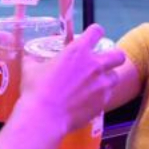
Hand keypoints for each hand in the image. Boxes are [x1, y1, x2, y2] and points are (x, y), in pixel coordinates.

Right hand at [13, 25, 124, 139]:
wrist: (45, 117)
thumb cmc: (36, 90)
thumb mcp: (31, 69)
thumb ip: (35, 60)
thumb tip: (29, 58)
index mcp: (78, 51)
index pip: (97, 32)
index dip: (95, 33)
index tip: (92, 37)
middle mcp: (95, 65)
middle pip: (118, 55)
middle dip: (113, 56)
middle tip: (103, 62)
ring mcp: (102, 84)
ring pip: (115, 77)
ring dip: (107, 78)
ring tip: (96, 84)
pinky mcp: (103, 101)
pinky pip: (108, 94)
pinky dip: (101, 95)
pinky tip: (89, 99)